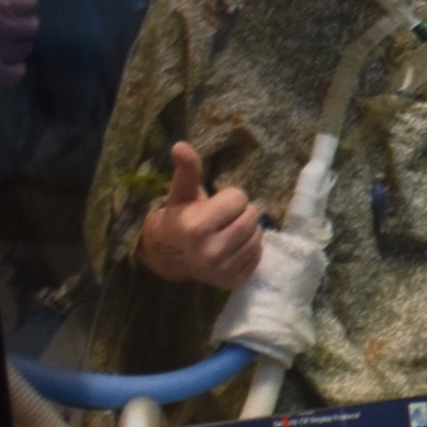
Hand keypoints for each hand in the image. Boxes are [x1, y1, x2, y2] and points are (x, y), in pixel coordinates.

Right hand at [138, 142, 263, 288]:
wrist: (169, 256)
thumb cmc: (178, 217)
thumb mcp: (181, 191)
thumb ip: (187, 169)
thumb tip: (180, 145)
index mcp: (196, 227)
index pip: (238, 199)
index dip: (229, 197)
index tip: (216, 202)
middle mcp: (210, 252)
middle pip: (251, 217)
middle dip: (242, 211)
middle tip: (226, 216)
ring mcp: (222, 270)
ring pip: (258, 237)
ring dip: (248, 229)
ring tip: (230, 229)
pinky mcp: (232, 281)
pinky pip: (258, 256)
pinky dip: (251, 247)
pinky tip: (234, 245)